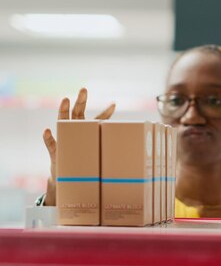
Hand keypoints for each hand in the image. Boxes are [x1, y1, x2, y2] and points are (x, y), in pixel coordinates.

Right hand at [42, 88, 114, 205]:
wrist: (65, 176)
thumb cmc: (82, 161)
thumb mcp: (95, 154)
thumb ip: (108, 150)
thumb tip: (127, 148)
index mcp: (86, 130)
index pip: (97, 119)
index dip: (106, 112)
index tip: (114, 104)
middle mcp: (73, 130)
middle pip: (77, 111)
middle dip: (81, 100)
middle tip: (84, 89)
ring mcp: (63, 138)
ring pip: (62, 121)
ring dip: (63, 110)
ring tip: (65, 99)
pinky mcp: (55, 150)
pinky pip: (50, 142)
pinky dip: (48, 137)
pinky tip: (47, 130)